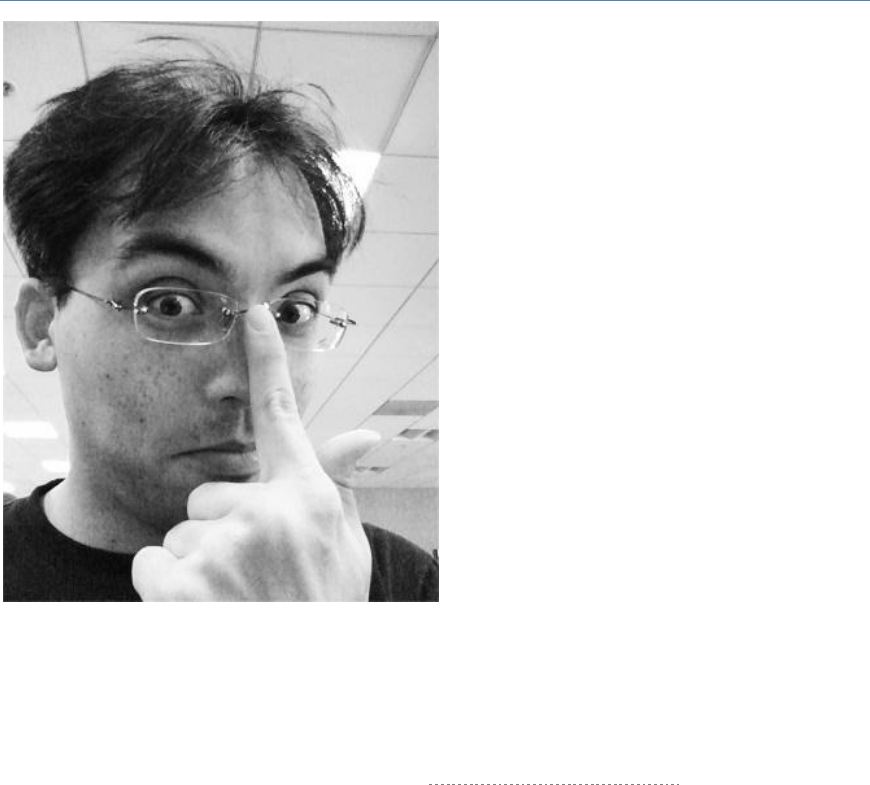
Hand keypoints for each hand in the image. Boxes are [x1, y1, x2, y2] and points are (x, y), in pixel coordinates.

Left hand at [131, 304, 379, 600]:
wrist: (304, 678)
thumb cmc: (323, 608)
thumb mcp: (346, 548)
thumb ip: (340, 488)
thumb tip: (366, 438)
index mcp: (308, 498)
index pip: (282, 415)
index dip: (267, 360)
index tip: (252, 314)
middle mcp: (267, 512)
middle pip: (210, 493)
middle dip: (221, 527)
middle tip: (253, 571)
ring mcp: (222, 546)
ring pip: (181, 530)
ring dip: (197, 561)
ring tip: (234, 596)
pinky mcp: (181, 581)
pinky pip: (153, 559)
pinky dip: (167, 586)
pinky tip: (206, 609)